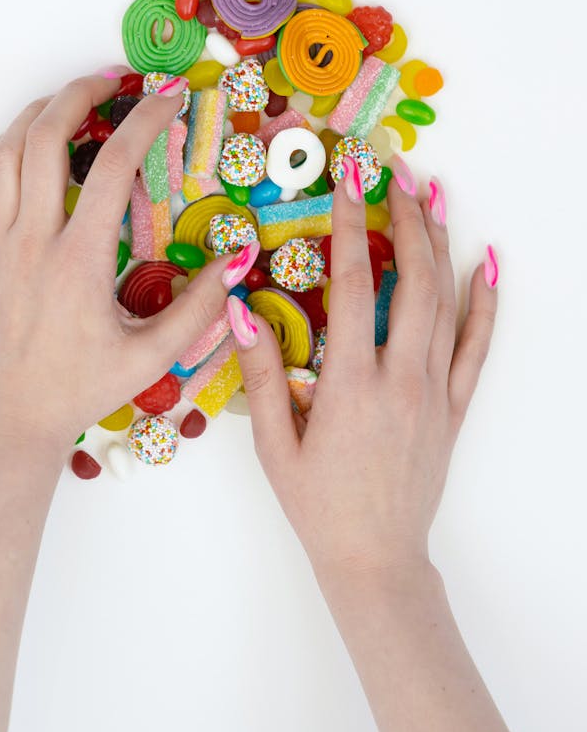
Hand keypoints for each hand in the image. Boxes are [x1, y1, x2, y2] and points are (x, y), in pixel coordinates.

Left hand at [0, 72, 237, 457]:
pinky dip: (3, 151)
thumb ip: (200, 309)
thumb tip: (238, 261)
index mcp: (78, 261)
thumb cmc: (82, 390)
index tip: (168, 99)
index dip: (145, 122)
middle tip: (112, 80)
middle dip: (80, 95)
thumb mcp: (152, 357)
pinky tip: (25, 145)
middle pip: (46, 138)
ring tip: (69, 102)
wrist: (12, 420)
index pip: (115, 167)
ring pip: (5, 153)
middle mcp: (31, 242)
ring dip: (37, 115)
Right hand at [230, 159, 497, 590]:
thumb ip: (265, 376)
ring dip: (440, 243)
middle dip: (404, 217)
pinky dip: (486, 302)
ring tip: (434, 193)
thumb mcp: (274, 446)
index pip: (351, 285)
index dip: (350, 225)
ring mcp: (435, 392)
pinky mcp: (454, 408)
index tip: (350, 179)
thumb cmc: (318, 507)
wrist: (376, 560)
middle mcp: (401, 379)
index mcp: (351, 385)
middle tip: (395, 170)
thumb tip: (243, 311)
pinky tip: (488, 262)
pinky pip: (476, 346)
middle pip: (409, 279)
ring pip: (445, 302)